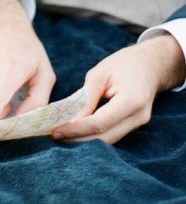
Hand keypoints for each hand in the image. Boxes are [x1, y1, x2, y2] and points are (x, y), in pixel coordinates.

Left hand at [52, 34, 185, 144]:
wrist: (150, 64)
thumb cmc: (123, 63)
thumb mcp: (100, 73)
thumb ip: (87, 97)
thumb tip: (71, 119)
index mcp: (131, 100)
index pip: (100, 122)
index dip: (76, 129)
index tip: (56, 130)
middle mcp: (138, 116)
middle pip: (105, 137)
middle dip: (78, 139)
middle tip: (54, 136)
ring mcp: (140, 123)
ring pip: (109, 140)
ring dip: (85, 140)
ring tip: (62, 135)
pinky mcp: (135, 124)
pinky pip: (113, 134)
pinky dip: (94, 135)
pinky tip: (77, 132)